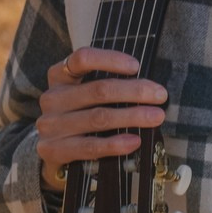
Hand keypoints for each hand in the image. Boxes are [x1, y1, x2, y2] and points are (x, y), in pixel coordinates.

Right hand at [36, 48, 166, 191]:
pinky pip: (91, 146)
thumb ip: (107, 87)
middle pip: (98, 90)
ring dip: (132, 116)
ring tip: (157, 117)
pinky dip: (115, 144)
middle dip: (134, 91)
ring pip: (98, 117)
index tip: (136, 66)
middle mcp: (52, 98)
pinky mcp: (54, 150)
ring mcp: (51, 125)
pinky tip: (135, 141)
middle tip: (160, 95)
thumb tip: (148, 88)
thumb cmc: (79, 118)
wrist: (52, 154)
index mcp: (59, 77)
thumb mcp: (86, 96)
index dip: (110, 59)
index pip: (82, 59)